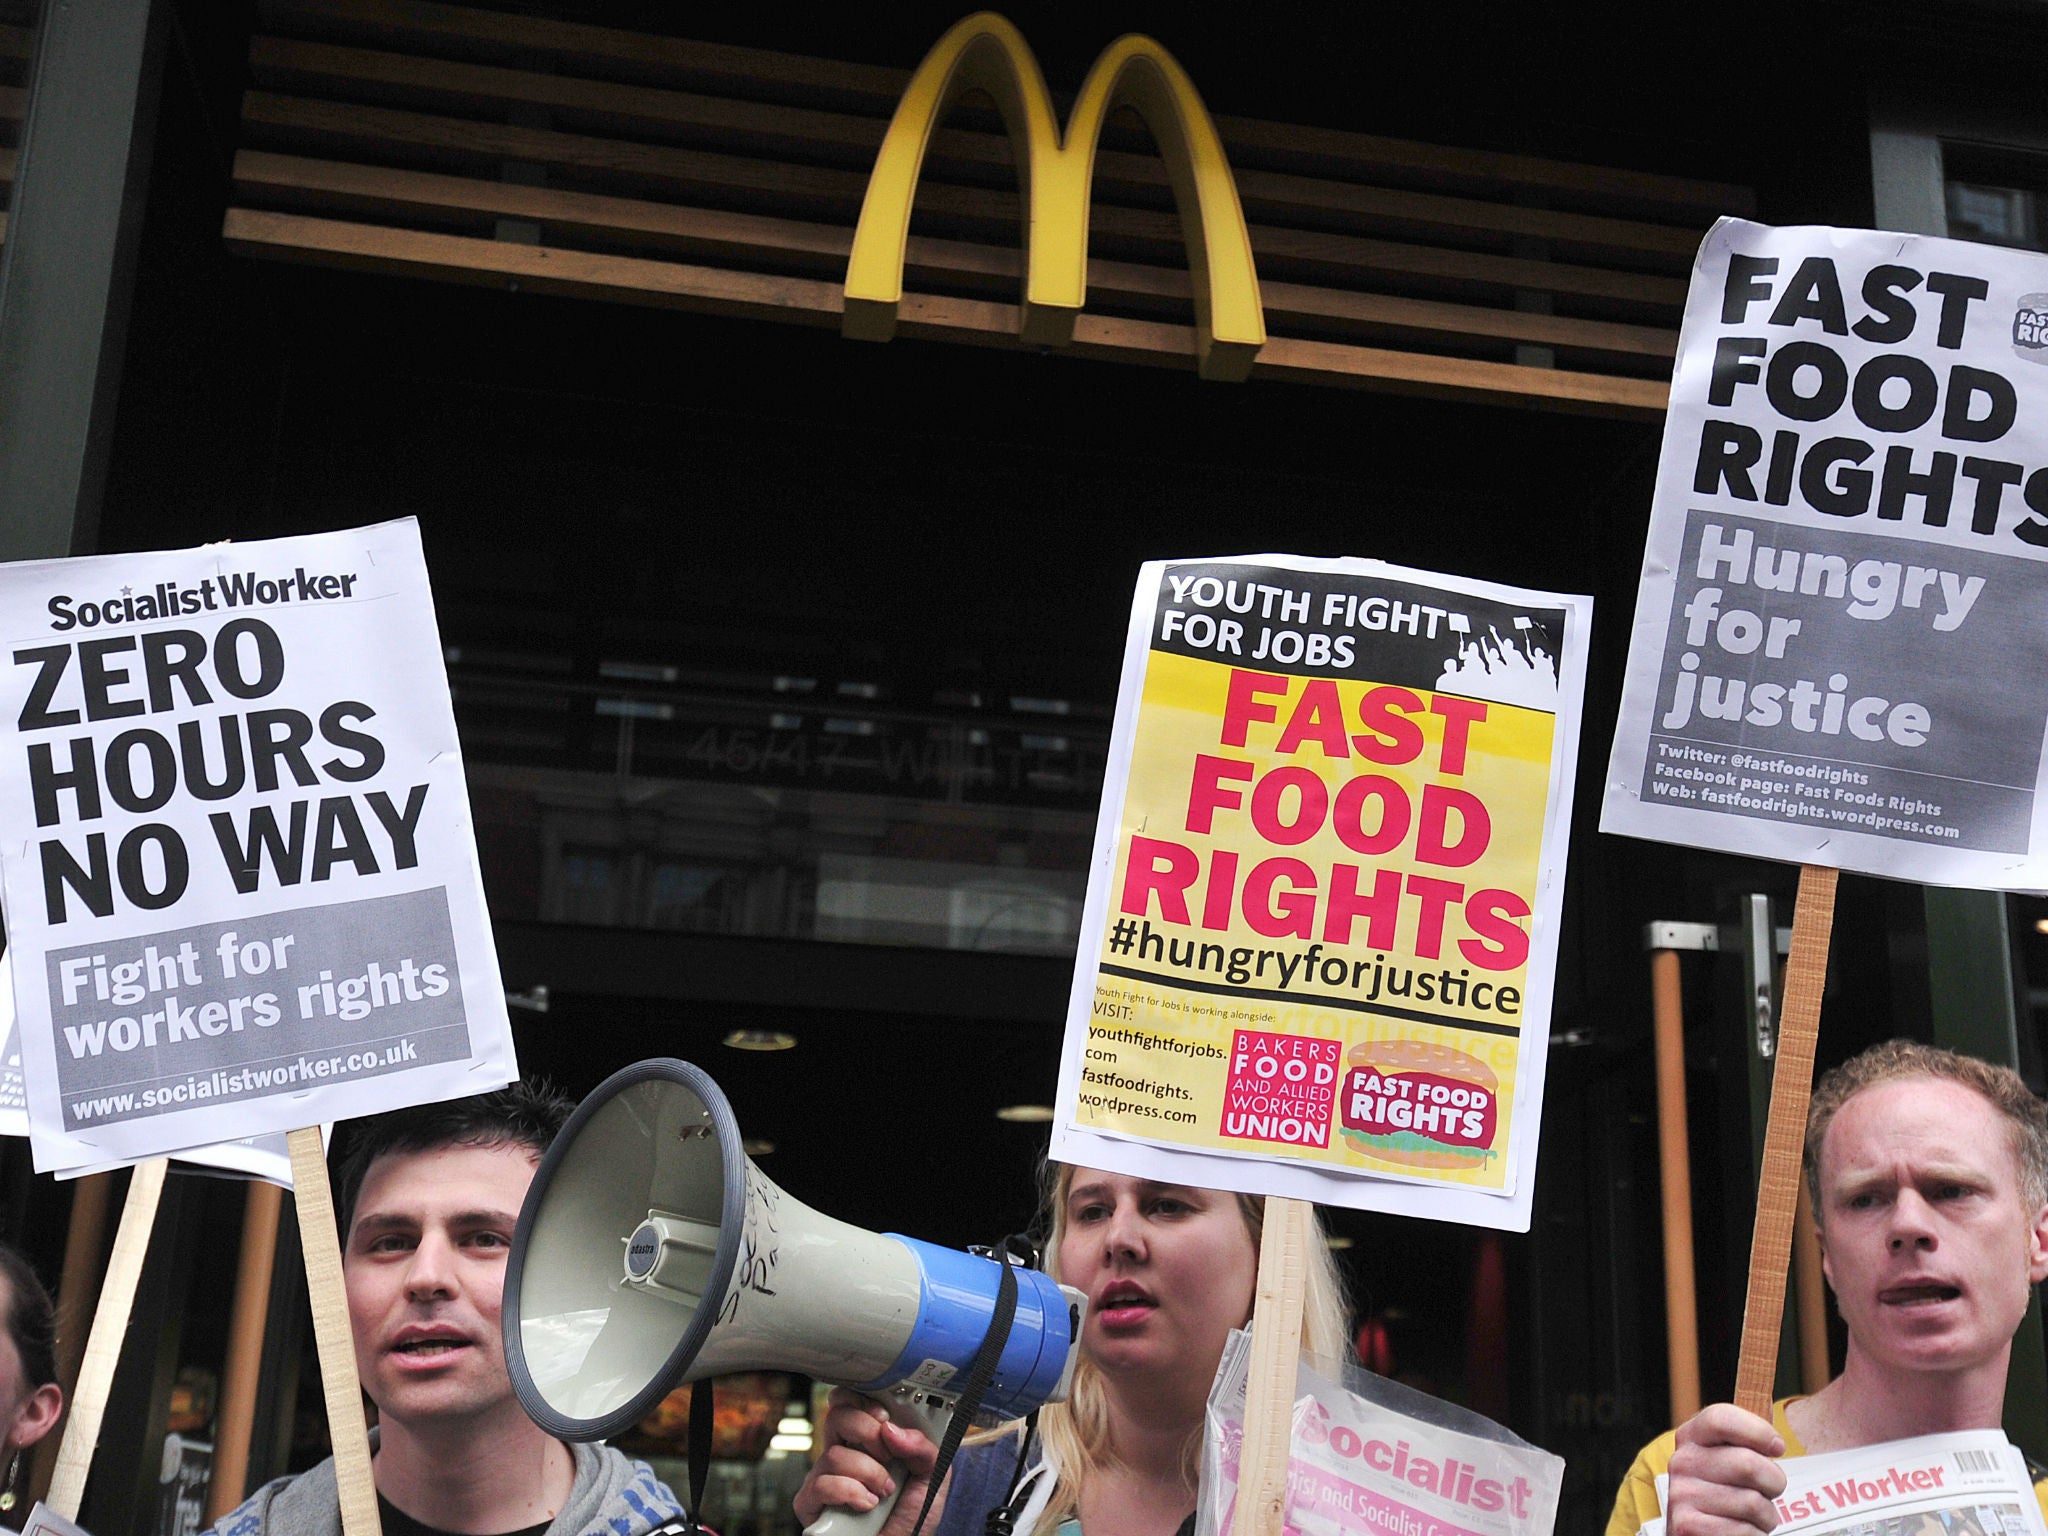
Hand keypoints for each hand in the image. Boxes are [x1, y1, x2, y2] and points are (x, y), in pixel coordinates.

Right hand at [792, 1388, 946, 1535]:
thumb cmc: (912, 1515)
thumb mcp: (933, 1474)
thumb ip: (923, 1446)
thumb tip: (891, 1429)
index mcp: (867, 1439)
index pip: (848, 1399)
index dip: (862, 1399)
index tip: (885, 1415)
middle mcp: (843, 1453)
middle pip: (837, 1415)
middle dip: (868, 1432)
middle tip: (887, 1455)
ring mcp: (825, 1477)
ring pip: (834, 1453)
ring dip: (868, 1473)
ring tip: (884, 1491)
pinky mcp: (812, 1504)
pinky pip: (821, 1484)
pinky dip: (850, 1493)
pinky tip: (867, 1505)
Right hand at [1665, 1402, 1786, 1535]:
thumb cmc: (1725, 1496)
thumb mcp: (1729, 1461)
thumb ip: (1746, 1439)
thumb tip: (1772, 1413)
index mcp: (1691, 1437)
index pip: (1721, 1417)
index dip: (1757, 1431)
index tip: (1777, 1447)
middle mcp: (1681, 1462)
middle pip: (1749, 1464)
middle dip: (1773, 1484)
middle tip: (1766, 1491)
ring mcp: (1681, 1495)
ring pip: (1754, 1503)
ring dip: (1765, 1517)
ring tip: (1750, 1517)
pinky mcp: (1687, 1527)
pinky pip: (1745, 1532)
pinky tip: (1738, 1532)